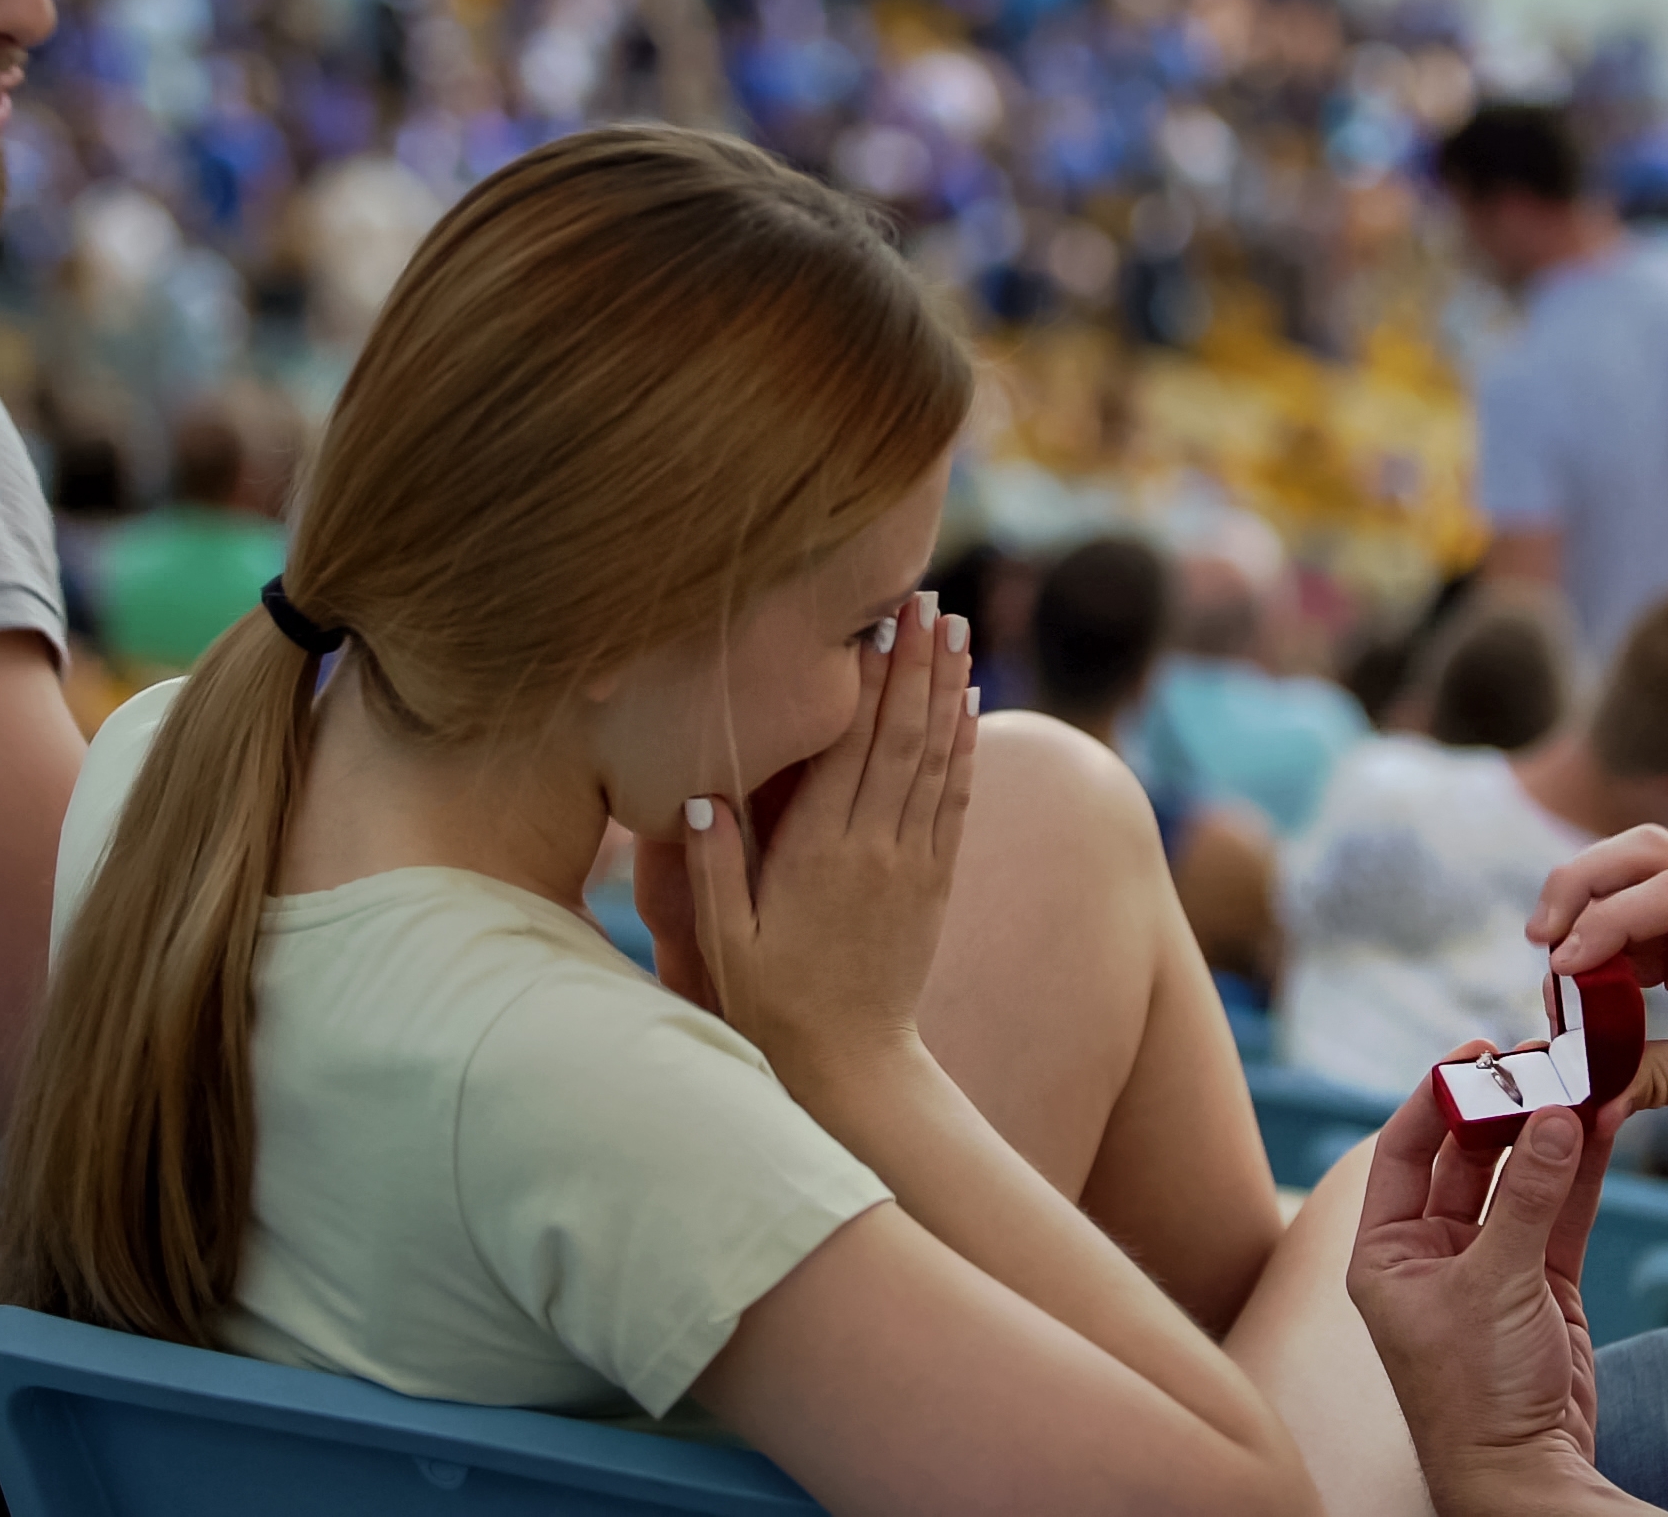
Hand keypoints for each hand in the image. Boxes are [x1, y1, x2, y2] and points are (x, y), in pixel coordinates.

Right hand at [679, 591, 978, 1091]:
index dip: (870, 684)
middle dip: (917, 665)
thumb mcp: (727, 946)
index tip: (878, 624)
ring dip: (947, 690)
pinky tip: (967, 705)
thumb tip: (701, 795)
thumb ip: (717, 870)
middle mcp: (876, 851)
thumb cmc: (773, 1005)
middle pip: (902, 740)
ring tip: (957, 629)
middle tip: (928, 600)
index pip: (851, 751)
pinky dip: (964, 749)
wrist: (852, 1067)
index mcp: (821, 856)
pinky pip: (954, 802)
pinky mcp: (934, 882)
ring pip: (936, 761)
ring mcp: (913, 865)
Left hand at [1343, 1062, 1625, 1509]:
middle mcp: (1432, 1255)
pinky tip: (1603, 1123)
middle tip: (1542, 1060)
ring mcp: (1490, 1268)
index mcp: (1386, 1254)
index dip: (1436, 1096)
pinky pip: (1560, 1212)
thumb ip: (1529, 1198)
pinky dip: (1583, 1171)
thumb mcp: (1494, 1284)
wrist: (1527, 1475)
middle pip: (1465, 1158)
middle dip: (1504, 1109)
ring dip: (1550, 1134)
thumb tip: (1556, 1117)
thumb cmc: (1477, 1394)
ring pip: (1520, 1180)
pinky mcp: (1542, 1285)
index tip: (1475, 1052)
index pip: (1401, 1151)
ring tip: (1583, 1080)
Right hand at [1525, 825, 1667, 1144]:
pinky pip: (1652, 912)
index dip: (1607, 923)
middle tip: (1539, 940)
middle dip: (1582, 884)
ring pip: (1644, 869)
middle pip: (1648, 851)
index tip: (1562, 970)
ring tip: (1556, 962)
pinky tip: (1594, 984)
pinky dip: (1612, 936)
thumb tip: (1592, 1095)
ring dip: (1592, 902)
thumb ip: (1667, 1081)